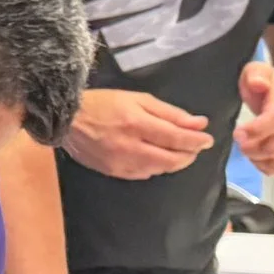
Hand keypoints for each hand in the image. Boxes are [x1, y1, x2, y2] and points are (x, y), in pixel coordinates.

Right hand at [63, 89, 211, 178]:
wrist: (66, 119)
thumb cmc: (103, 104)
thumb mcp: (138, 100)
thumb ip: (169, 113)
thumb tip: (198, 123)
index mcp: (136, 124)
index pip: (176, 138)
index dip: (196, 141)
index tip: (208, 139)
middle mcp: (130, 147)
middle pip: (171, 159)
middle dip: (189, 154)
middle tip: (196, 147)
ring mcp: (121, 163)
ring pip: (159, 169)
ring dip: (174, 162)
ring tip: (179, 151)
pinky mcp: (113, 172)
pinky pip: (143, 174)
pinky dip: (156, 167)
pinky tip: (157, 158)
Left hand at [232, 61, 273, 175]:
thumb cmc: (272, 87)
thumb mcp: (260, 70)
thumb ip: (256, 74)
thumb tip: (257, 83)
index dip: (256, 129)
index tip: (239, 132)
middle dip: (253, 148)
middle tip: (239, 141)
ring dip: (257, 158)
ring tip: (247, 147)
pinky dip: (264, 166)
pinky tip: (256, 155)